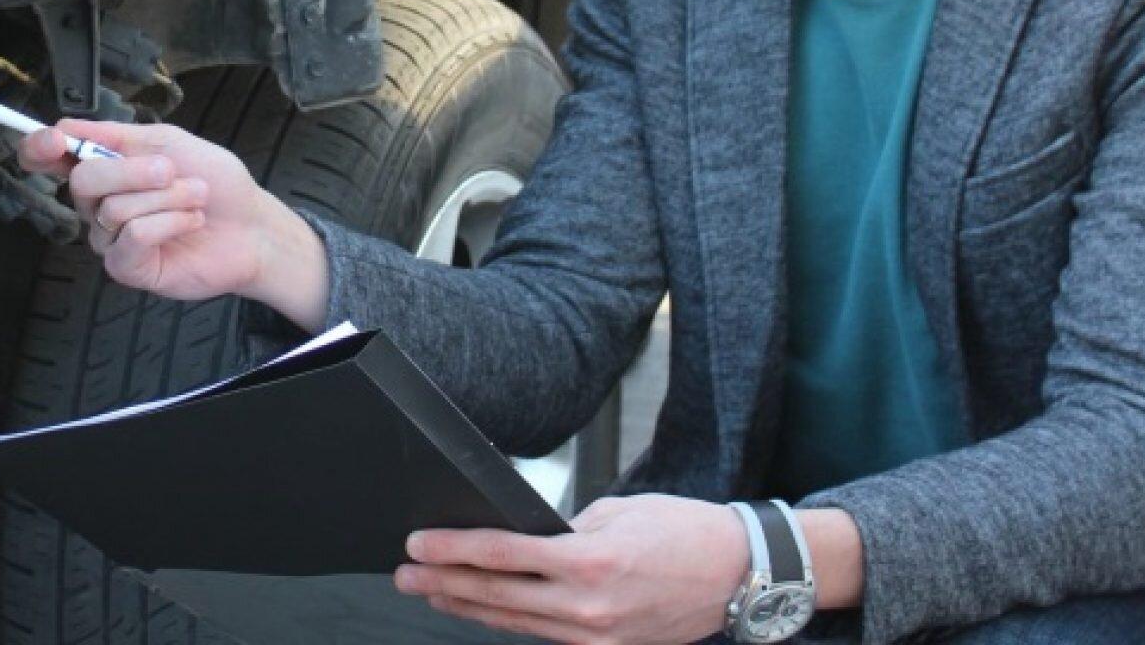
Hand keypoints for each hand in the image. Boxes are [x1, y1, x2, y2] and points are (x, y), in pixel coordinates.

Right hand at [17, 118, 322, 311]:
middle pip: (83, 181)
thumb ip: (114, 134)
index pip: (49, 160)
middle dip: (132, 171)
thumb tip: (65, 124)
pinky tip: (191, 221)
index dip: (39, 149)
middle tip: (170, 170)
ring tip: (195, 198)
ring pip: (115, 209)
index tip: (53, 141)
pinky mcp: (129, 268)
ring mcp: (111, 240)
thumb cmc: (214, 182)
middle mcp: (98, 206)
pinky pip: (133, 237)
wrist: (251, 224)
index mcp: (104, 169)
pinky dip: (169, 222)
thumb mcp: (168, 142)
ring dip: (166, 197)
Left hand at [393, 494, 749, 644]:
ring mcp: (596, 634)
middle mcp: (589, 606)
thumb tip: (520, 534)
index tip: (417, 544)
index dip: (453, 550)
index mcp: (591, 561)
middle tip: (405, 575)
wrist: (739, 573)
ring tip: (431, 593)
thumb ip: (564, 528)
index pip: (502, 554)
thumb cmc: (684, 531)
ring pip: (514, 622)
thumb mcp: (618, 511)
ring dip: (467, 608)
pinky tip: (483, 611)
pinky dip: (509, 621)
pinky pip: (543, 634)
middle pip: (497, 596)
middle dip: (443, 584)